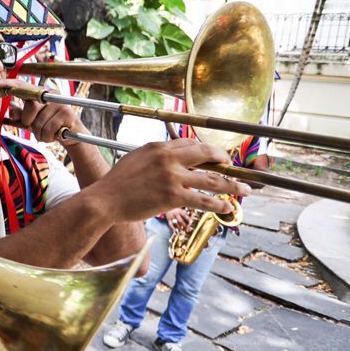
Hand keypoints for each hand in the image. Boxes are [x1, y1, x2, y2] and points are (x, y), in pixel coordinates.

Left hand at [0, 78, 86, 146]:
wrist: (72, 135)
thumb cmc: (50, 126)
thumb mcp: (33, 121)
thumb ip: (21, 114)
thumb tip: (10, 107)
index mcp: (40, 93)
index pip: (22, 86)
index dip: (8, 84)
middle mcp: (51, 94)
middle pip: (30, 107)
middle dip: (29, 122)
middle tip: (37, 127)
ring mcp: (60, 103)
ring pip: (38, 123)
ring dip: (39, 133)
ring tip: (48, 132)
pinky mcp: (67, 114)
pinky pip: (47, 130)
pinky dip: (47, 137)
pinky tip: (54, 135)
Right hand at [86, 138, 250, 220]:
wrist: (104, 200)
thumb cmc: (116, 183)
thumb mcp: (135, 159)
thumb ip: (155, 157)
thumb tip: (169, 160)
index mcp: (158, 146)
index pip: (190, 143)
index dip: (206, 150)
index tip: (214, 157)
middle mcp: (167, 158)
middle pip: (206, 153)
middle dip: (224, 160)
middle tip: (232, 166)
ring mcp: (172, 177)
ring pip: (211, 179)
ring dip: (232, 185)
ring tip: (244, 189)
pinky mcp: (172, 196)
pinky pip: (203, 200)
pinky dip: (218, 204)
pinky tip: (227, 207)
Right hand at [165, 207, 192, 231]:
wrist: (167, 206)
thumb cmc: (176, 209)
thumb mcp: (181, 209)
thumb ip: (185, 214)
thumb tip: (190, 220)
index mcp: (180, 211)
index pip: (185, 215)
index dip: (188, 219)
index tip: (191, 222)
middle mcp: (176, 214)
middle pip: (181, 221)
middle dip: (185, 226)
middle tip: (188, 229)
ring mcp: (172, 217)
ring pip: (176, 224)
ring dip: (179, 229)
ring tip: (183, 232)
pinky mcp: (168, 219)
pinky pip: (170, 225)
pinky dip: (173, 228)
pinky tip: (175, 232)